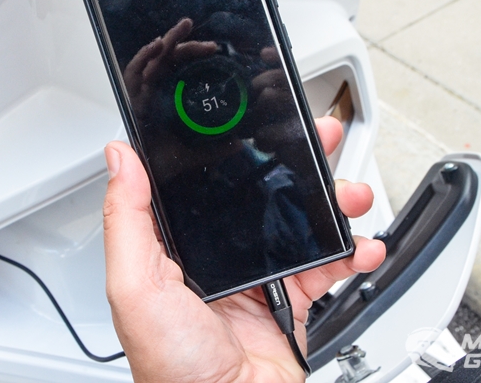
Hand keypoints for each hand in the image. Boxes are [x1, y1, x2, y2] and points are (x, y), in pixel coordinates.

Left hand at [102, 117, 385, 381]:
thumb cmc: (172, 370)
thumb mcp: (135, 289)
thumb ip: (127, 221)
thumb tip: (120, 159)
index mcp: (178, 248)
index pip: (203, 183)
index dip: (229, 148)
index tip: (252, 121)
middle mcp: (218, 256)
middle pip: (261, 194)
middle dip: (295, 165)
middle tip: (317, 142)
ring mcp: (258, 276)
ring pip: (300, 223)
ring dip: (331, 203)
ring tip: (349, 195)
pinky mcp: (290, 300)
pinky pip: (327, 265)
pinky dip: (351, 252)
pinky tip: (361, 245)